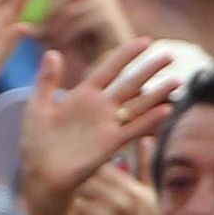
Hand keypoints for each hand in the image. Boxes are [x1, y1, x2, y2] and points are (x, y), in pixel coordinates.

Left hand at [23, 39, 186, 211]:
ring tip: (176, 80)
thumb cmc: (37, 142)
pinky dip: (150, 120)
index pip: (109, 69)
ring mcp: (108, 125)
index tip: (146, 41)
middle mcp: (100, 108)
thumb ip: (46, 81)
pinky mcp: (112, 143)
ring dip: (157, 93)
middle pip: (130, 84)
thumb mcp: (38, 107)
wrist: (40, 173)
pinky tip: (166, 110)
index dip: (126, 55)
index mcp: (83, 96)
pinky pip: (134, 129)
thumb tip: (52, 52)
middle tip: (169, 55)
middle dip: (149, 70)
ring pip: (138, 104)